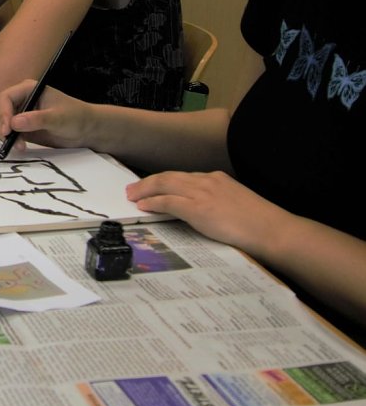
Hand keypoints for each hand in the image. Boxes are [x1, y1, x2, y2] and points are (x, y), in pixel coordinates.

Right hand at [0, 81, 95, 152]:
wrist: (86, 130)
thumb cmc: (76, 117)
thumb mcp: (58, 118)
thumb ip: (37, 119)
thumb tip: (14, 123)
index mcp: (28, 89)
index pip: (5, 98)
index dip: (2, 113)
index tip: (7, 130)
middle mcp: (21, 100)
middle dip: (1, 125)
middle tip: (10, 141)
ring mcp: (20, 114)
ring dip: (3, 134)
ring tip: (19, 146)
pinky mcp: (21, 128)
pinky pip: (6, 132)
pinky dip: (7, 139)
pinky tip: (17, 146)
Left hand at [126, 170, 280, 250]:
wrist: (272, 229)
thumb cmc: (260, 223)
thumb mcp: (236, 203)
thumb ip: (219, 202)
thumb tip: (206, 211)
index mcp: (217, 178)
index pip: (184, 177)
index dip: (165, 181)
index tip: (154, 186)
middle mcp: (207, 181)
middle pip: (169, 176)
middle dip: (149, 182)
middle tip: (132, 188)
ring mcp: (202, 193)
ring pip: (165, 185)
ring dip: (145, 190)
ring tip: (132, 195)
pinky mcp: (198, 209)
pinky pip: (168, 202)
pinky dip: (153, 202)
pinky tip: (143, 205)